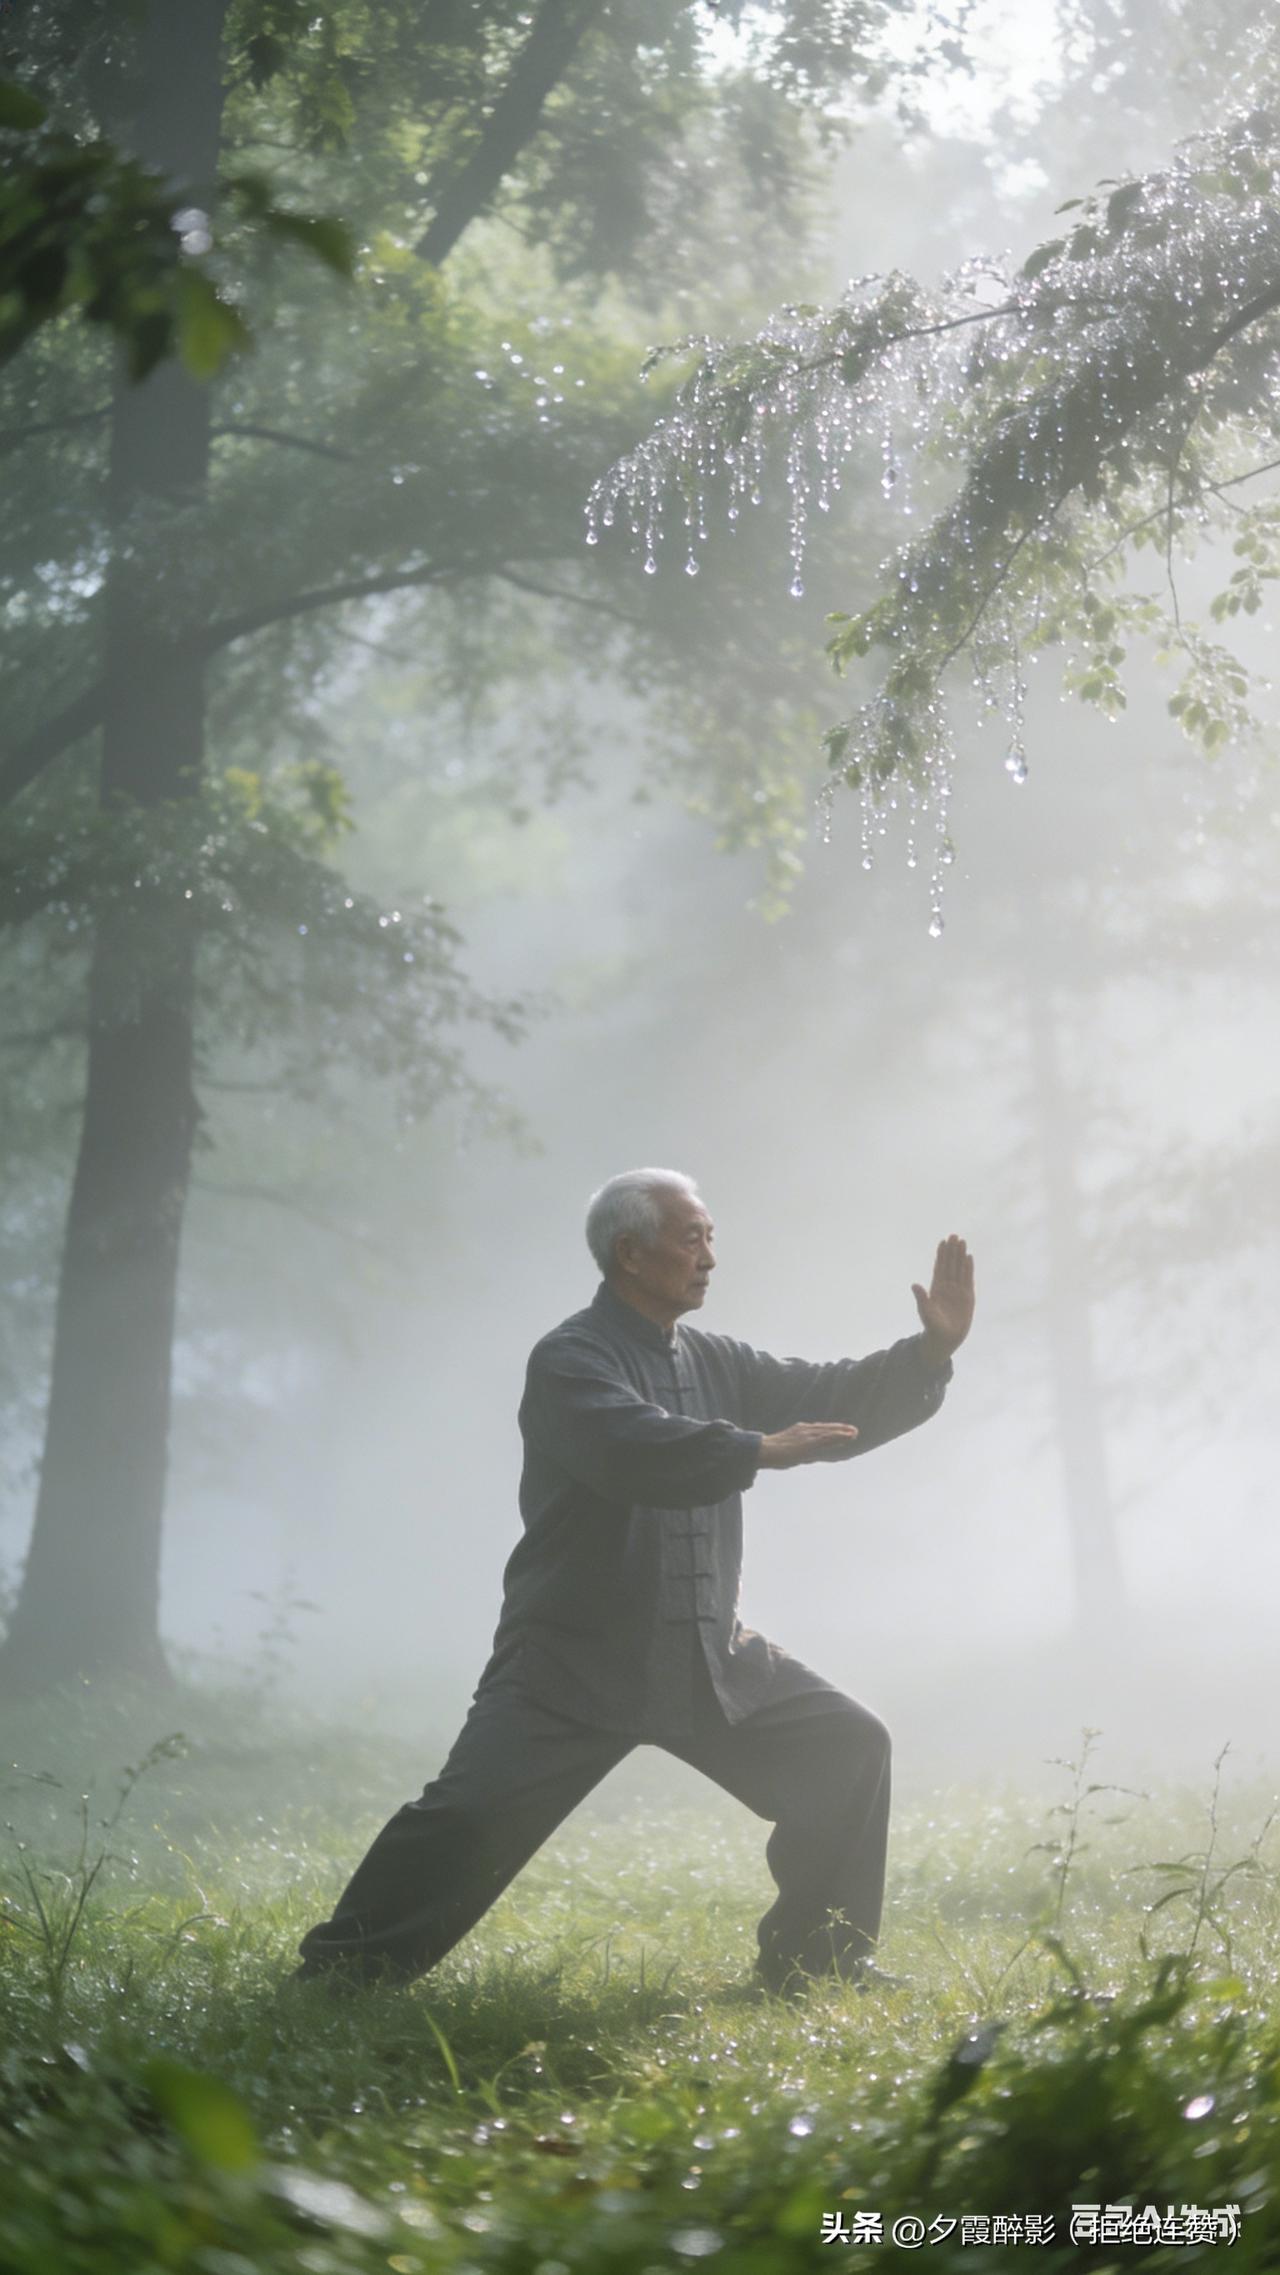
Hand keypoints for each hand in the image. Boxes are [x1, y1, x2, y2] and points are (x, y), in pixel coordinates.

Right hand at [756, 1422, 859, 1469]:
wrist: (764, 1451)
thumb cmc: (774, 1453)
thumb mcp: (791, 1451)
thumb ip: (801, 1452)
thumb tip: (809, 1456)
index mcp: (800, 1430)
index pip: (820, 1430)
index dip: (832, 1430)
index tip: (843, 1431)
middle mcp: (806, 1429)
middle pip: (827, 1429)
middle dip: (840, 1429)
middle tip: (854, 1431)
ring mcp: (808, 1434)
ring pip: (829, 1432)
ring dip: (843, 1432)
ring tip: (854, 1433)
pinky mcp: (809, 1441)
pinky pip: (827, 1438)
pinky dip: (838, 1436)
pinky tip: (847, 1436)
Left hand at [911, 1233, 974, 1362]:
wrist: (945, 1339)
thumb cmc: (933, 1327)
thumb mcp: (925, 1312)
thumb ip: (921, 1299)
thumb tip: (914, 1285)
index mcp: (936, 1288)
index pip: (940, 1267)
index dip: (941, 1255)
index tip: (943, 1241)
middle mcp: (947, 1287)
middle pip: (950, 1265)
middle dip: (952, 1251)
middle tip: (954, 1235)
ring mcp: (958, 1291)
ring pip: (960, 1269)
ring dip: (961, 1256)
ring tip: (962, 1242)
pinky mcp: (968, 1297)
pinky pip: (969, 1280)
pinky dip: (969, 1269)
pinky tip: (969, 1257)